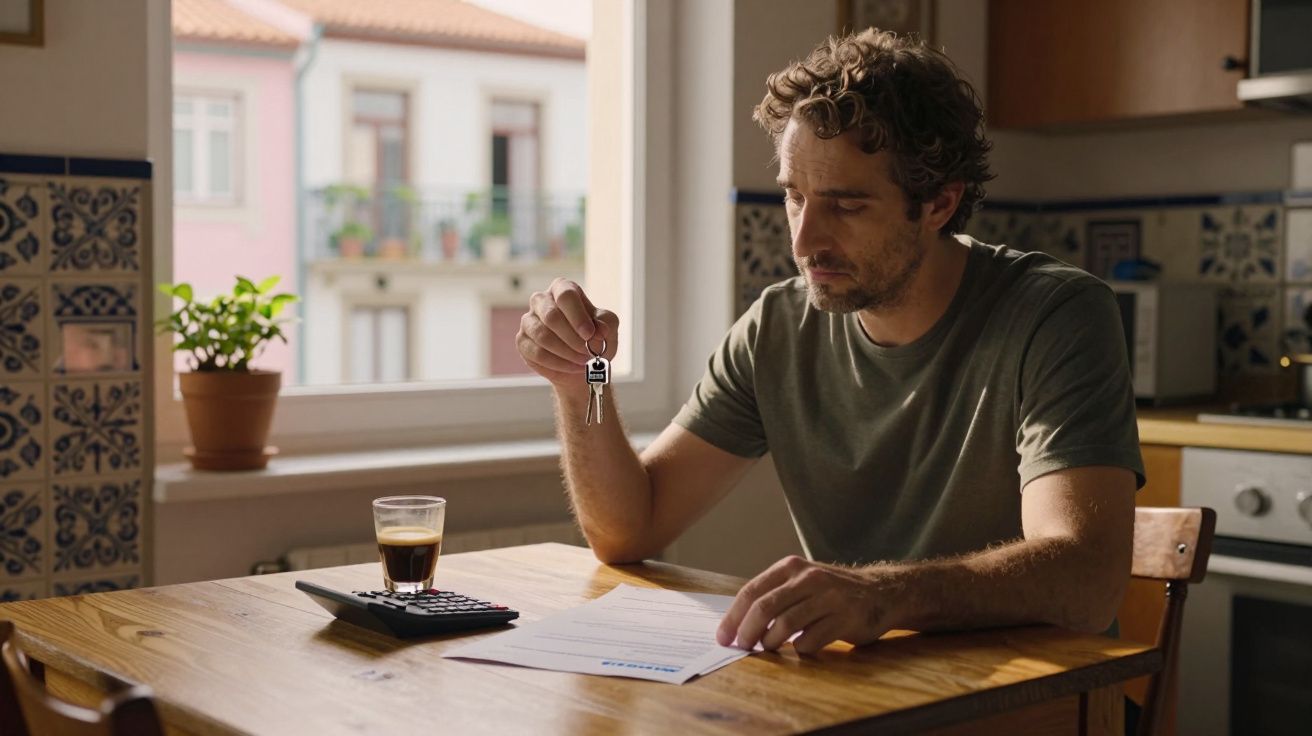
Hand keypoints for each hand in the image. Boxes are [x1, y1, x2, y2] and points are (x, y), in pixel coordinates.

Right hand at [517, 278, 618, 386]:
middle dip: (572, 338)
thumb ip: (606, 324)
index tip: (590, 334)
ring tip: (583, 361)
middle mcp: (541, 300)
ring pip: (543, 336)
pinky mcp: (522, 341)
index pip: (566, 295)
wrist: (582, 363)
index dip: (578, 316)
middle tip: (588, 352)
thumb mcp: (608, 327)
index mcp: (562, 289)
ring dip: (566, 353)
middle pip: (551, 316)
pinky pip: (537, 354)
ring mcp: (528, 321)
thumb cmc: (594, 339)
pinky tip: (571, 367)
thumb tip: (600, 330)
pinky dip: (558, 364)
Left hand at [715, 555, 900, 654]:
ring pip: (785, 625)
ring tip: (769, 648)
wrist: (880, 593)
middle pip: (765, 608)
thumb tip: (737, 625)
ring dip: (771, 643)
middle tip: (742, 647)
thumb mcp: (801, 582)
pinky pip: (810, 641)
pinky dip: (800, 649)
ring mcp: (828, 597)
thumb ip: (775, 596)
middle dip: (747, 632)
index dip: (733, 617)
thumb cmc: (831, 592)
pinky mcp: (845, 618)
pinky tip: (802, 646)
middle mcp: (809, 578)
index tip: (723, 637)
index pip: (752, 591)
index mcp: (791, 567)